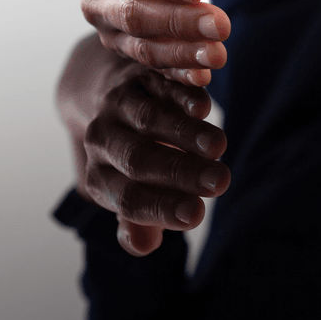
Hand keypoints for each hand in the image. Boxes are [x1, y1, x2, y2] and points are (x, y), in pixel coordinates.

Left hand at [59, 36, 230, 255]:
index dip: (161, 208)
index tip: (197, 215)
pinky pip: (158, 83)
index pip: (128, 198)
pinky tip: (202, 106)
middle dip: (181, 172)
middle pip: (138, 159)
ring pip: (148, 118)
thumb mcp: (129, 190)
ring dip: (185, 132)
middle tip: (221, 182)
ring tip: (220, 146)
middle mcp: (102, 140)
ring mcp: (119, 103)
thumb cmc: (129, 158)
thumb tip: (141, 246)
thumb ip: (138, 221)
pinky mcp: (139, 74)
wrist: (100, 93)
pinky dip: (179, 94)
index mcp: (99, 177)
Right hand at [78, 0, 230, 85]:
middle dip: (181, 22)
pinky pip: (153, 66)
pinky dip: (178, 74)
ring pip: (144, 47)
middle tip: (222, 25)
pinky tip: (204, 76)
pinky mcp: (127, 49)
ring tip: (219, 54)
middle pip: (137, 15)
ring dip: (183, 54)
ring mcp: (109, 29)